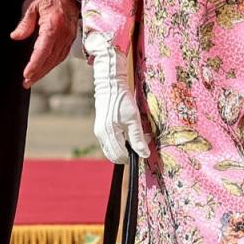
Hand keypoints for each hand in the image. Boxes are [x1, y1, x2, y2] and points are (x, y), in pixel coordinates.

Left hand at [10, 0, 79, 88]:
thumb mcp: (31, 5)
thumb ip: (25, 23)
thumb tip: (16, 36)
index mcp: (53, 26)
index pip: (43, 51)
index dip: (35, 65)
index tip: (26, 74)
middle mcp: (64, 34)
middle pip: (51, 59)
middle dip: (38, 73)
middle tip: (26, 82)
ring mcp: (69, 37)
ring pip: (57, 59)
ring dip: (45, 71)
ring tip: (32, 79)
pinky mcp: (71, 37)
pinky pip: (62, 54)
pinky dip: (52, 63)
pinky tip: (44, 68)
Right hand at [82, 29, 149, 163]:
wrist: (110, 86)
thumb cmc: (122, 100)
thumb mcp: (134, 119)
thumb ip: (138, 138)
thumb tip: (144, 154)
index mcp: (109, 133)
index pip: (120, 155)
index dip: (131, 157)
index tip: (142, 152)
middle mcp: (101, 135)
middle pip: (113, 155)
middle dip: (127, 155)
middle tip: (139, 146)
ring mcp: (99, 132)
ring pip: (110, 150)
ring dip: (123, 150)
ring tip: (134, 140)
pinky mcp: (99, 129)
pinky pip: (108, 143)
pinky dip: (118, 144)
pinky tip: (127, 135)